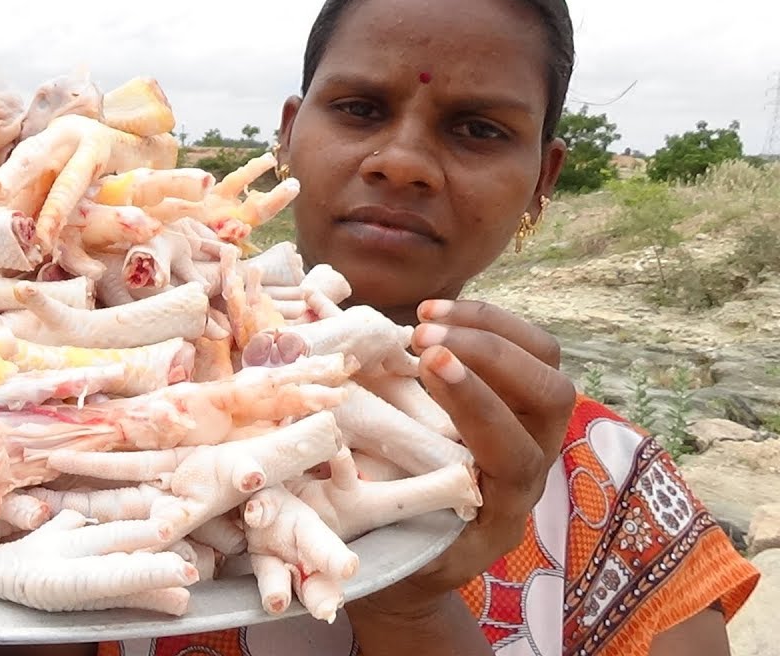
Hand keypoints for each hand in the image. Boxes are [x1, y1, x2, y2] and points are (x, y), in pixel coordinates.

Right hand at [346, 299, 575, 626]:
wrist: (421, 571)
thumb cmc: (394, 560)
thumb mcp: (384, 547)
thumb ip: (372, 506)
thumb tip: (332, 454)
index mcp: (501, 511)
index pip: (512, 452)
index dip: (476, 404)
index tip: (427, 363)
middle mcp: (530, 471)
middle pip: (551, 399)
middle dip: (490, 355)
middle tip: (423, 335)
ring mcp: (531, 435)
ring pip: (546, 366)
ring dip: (489, 328)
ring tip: (425, 315)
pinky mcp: (518, 407)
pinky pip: (526, 352)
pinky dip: (484, 323)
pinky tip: (432, 313)